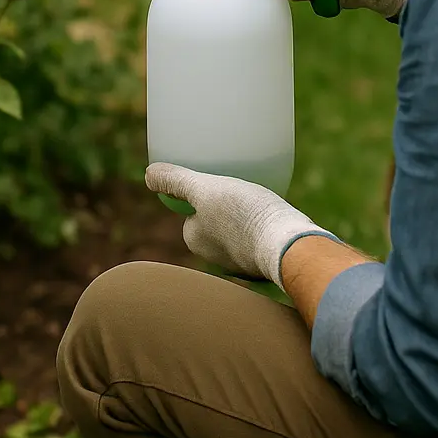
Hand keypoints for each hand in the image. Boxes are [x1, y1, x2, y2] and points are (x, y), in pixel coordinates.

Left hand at [145, 162, 336, 289]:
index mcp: (197, 242)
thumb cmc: (243, 215)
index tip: (218, 182)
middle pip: (217, 222)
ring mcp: (244, 263)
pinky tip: (277, 216)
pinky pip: (261, 240)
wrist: (289, 245)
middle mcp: (216, 259)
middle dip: (226, 207)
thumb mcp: (204, 190)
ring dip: (247, 219)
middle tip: (242, 187)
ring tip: (262, 198)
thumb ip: (175, 181)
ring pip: (241, 232)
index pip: (194, 214)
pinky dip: (265, 229)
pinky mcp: (267, 263)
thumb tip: (149, 174)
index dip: (202, 196)